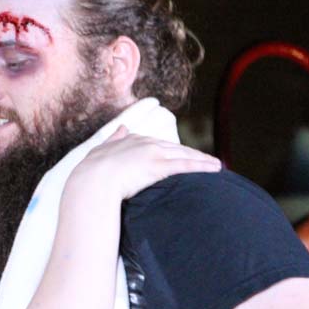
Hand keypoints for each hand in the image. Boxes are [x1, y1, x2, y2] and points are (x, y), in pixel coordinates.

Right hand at [69, 126, 221, 199]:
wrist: (92, 181)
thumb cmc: (91, 172)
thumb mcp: (101, 151)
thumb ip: (114, 139)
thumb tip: (122, 127)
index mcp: (132, 140)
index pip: (158, 144)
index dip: (172, 150)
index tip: (182, 154)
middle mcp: (146, 143)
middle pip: (175, 148)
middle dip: (193, 153)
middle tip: (208, 160)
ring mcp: (153, 153)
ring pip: (184, 155)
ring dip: (203, 160)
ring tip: (217, 165)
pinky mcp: (159, 166)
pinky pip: (186, 165)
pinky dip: (203, 166)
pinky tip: (216, 168)